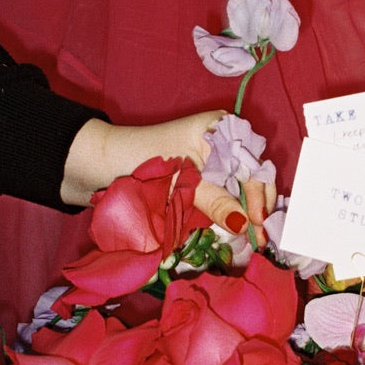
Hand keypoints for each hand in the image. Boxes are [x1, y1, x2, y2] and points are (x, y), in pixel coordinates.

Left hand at [60, 114, 275, 242]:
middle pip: (252, 175)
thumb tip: (245, 225)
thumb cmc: (142, 161)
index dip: (259, 196)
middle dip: (258, 205)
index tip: (258, 224)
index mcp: (221, 128)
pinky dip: (233, 208)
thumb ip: (216, 201)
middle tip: (260, 236)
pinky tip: (239, 226)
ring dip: (248, 210)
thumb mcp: (183, 182)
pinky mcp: (205, 173)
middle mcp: (223, 139)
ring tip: (254, 236)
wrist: (103, 163)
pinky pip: (228, 190)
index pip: (253, 165)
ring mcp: (215, 156)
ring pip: (243, 185)